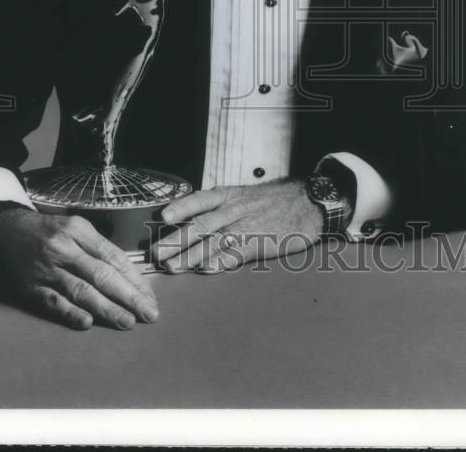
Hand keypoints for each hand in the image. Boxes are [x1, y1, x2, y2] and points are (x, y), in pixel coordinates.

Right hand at [0, 206, 158, 330]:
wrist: (3, 230)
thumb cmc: (47, 231)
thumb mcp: (74, 227)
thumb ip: (98, 248)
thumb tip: (129, 275)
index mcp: (79, 231)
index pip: (113, 256)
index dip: (134, 278)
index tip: (150, 296)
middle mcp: (64, 248)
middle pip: (102, 274)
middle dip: (129, 296)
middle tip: (149, 313)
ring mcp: (46, 269)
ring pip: (81, 290)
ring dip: (106, 308)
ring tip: (127, 322)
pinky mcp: (30, 287)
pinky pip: (52, 301)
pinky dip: (69, 312)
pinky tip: (86, 322)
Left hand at [150, 178, 349, 273]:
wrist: (309, 201)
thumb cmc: (276, 201)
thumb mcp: (246, 195)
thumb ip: (223, 206)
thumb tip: (195, 220)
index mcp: (230, 195)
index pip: (200, 199)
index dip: (181, 207)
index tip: (163, 217)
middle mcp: (235, 209)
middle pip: (200, 225)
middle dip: (176, 240)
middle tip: (156, 253)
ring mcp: (247, 226)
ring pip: (213, 241)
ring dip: (191, 256)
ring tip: (172, 267)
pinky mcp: (260, 243)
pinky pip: (237, 253)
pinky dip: (221, 261)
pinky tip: (207, 270)